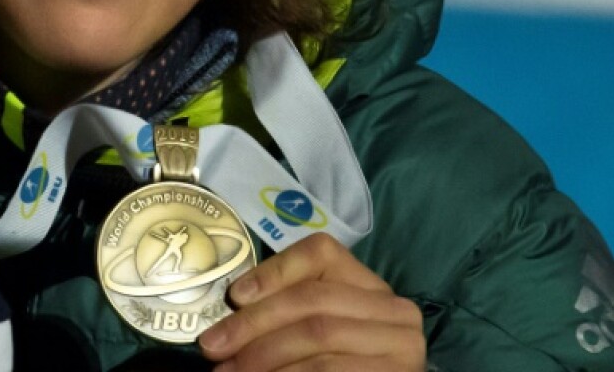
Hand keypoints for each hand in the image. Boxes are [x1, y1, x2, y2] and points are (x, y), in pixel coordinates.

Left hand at [198, 233, 425, 370]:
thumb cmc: (340, 362)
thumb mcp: (315, 329)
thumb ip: (286, 312)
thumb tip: (229, 319)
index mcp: (370, 284)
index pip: (321, 253)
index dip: (274, 270)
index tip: (234, 295)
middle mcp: (395, 309)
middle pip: (311, 299)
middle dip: (254, 323)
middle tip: (212, 346)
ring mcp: (401, 345)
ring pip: (317, 335)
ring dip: (263, 355)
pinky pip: (329, 370)